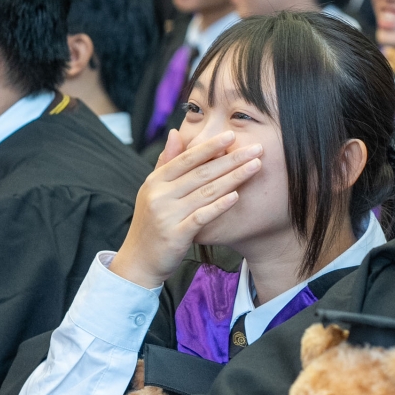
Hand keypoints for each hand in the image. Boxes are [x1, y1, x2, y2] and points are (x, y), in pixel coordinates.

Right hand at [107, 130, 261, 289]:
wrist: (138, 261)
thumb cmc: (151, 225)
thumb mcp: (153, 191)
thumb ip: (165, 163)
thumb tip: (175, 133)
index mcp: (156, 181)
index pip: (187, 158)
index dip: (210, 146)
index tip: (232, 135)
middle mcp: (160, 195)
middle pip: (201, 172)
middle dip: (231, 159)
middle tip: (256, 148)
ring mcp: (167, 215)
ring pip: (206, 192)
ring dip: (234, 177)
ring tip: (255, 166)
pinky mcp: (175, 235)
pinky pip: (202, 217)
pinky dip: (220, 206)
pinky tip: (237, 196)